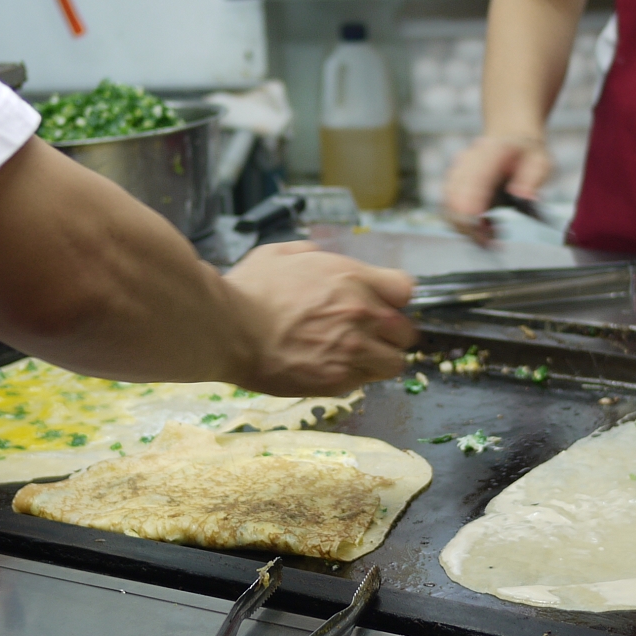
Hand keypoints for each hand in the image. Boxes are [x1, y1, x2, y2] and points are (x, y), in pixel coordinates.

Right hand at [222, 242, 416, 395]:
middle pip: (406, 331)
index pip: (405, 290)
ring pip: (393, 363)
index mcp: (353, 278)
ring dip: (378, 360)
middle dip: (389, 334)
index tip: (380, 306)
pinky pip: (365, 382)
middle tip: (366, 337)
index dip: (393, 300)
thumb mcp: (280, 254)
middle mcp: (362, 313)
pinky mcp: (339, 380)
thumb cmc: (249, 290)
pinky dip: (354, 378)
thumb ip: (310, 253)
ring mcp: (354, 349)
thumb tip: (318, 255)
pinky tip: (331, 369)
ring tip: (355, 359)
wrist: (228, 329)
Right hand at [443, 136, 551, 242]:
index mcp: (491, 152)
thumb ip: (533, 178)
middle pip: (455, 198)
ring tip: (491, 233)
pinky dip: (462, 223)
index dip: (471, 206)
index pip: (474, 180)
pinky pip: (448, 209)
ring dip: (465, 226)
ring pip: (448, 206)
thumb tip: (524, 198)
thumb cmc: (526, 153)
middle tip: (491, 241)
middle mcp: (468, 161)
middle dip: (469, 225)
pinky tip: (483, 225)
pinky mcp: (451, 185)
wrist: (510, 138)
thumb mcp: (541, 161)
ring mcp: (456, 172)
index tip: (478, 227)